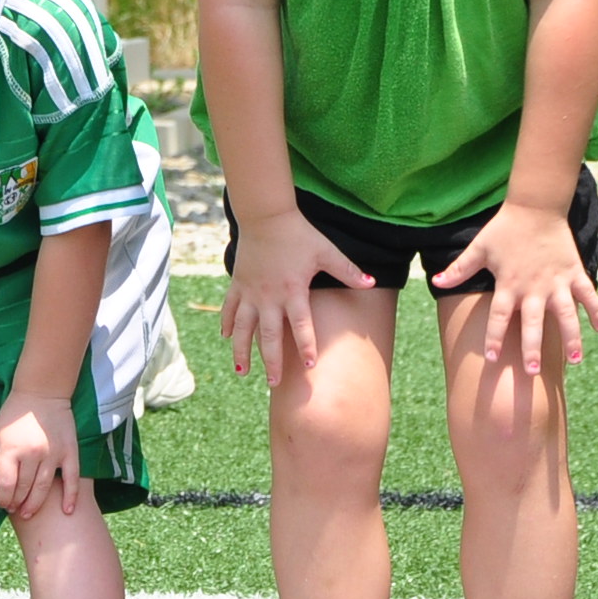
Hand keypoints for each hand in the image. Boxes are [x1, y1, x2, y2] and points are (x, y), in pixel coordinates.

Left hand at [0, 392, 80, 515]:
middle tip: (13, 510)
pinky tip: (67, 511)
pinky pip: (71, 479)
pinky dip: (70, 497)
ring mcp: (53, 455)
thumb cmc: (15, 411)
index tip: (1, 503)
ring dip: (34, 504)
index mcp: (11, 450)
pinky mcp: (69, 452)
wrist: (42, 391)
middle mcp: (32, 455)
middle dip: (16, 503)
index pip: (5, 484)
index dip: (2, 498)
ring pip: (43, 488)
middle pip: (23, 489)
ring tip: (28, 513)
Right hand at [218, 205, 371, 388]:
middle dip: (271, 361)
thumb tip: (372, 283)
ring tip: (241, 372)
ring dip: (241, 351)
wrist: (266, 215)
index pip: (301, 325)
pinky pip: (229, 308)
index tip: (309, 365)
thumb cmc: (299, 234)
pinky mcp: (238, 284)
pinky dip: (226, 323)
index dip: (306, 345)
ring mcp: (250, 292)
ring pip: (243, 328)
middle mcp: (269, 296)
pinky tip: (225, 338)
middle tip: (273, 383)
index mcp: (293, 291)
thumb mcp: (327, 251)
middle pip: (270, 336)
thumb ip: (348, 270)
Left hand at [429, 202, 597, 375]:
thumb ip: (459, 268)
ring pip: (566, 314)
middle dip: (532, 348)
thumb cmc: (505, 229)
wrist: (536, 206)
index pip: (498, 317)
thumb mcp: (479, 248)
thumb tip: (434, 281)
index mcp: (509, 284)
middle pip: (532, 323)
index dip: (493, 338)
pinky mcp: (574, 272)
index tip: (492, 359)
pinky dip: (596, 310)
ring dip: (572, 337)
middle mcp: (534, 287)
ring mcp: (557, 281)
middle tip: (532, 371)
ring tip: (575, 360)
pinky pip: (588, 294)